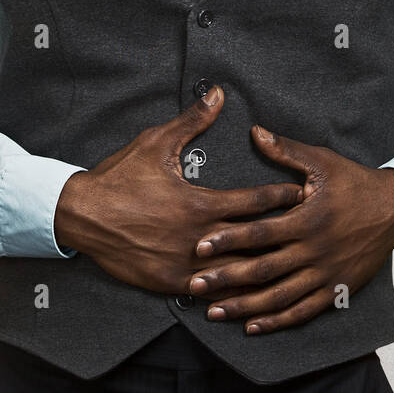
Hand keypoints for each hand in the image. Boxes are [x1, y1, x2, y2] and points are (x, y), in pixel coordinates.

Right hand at [53, 88, 303, 294]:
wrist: (81, 214)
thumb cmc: (120, 176)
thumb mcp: (155, 143)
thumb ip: (192, 121)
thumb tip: (218, 95)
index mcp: (200, 203)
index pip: (254, 202)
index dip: (282, 198)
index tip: (305, 194)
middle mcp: (198, 237)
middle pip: (253, 242)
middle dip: (283, 237)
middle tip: (312, 233)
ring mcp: (185, 264)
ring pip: (235, 274)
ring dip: (262, 271)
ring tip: (291, 270)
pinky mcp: (169, 282)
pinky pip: (208, 291)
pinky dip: (230, 293)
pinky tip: (249, 298)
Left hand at [186, 125, 393, 333]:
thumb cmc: (355, 182)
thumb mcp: (322, 161)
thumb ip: (286, 151)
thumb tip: (255, 132)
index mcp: (307, 219)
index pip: (260, 233)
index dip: (229, 240)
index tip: (200, 246)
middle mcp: (315, 251)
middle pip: (264, 270)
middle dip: (227, 279)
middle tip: (195, 284)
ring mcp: (326, 274)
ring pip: (280, 297)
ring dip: (245, 306)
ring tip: (214, 312)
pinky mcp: (337, 290)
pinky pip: (303, 311)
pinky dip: (277, 321)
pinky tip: (252, 326)